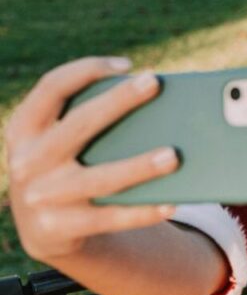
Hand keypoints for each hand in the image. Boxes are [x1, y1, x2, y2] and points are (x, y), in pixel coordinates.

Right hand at [5, 57, 178, 262]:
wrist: (44, 230)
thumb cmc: (67, 168)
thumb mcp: (60, 143)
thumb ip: (87, 122)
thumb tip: (153, 105)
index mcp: (24, 129)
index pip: (51, 87)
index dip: (87, 69)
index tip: (127, 64)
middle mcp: (26, 161)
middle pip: (79, 124)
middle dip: (118, 101)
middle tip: (155, 82)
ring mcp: (40, 197)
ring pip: (99, 178)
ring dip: (139, 166)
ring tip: (174, 155)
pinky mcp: (58, 229)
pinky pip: (109, 218)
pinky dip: (141, 212)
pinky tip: (171, 203)